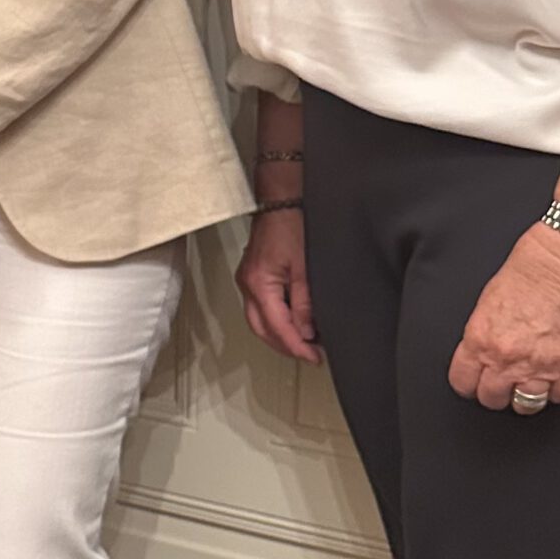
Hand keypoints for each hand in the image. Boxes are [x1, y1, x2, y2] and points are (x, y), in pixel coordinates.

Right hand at [236, 207, 321, 364]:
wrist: (279, 201)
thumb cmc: (291, 224)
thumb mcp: (305, 267)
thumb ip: (305, 302)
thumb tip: (307, 330)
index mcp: (259, 284)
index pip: (278, 326)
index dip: (296, 346)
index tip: (313, 357)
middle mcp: (247, 285)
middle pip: (262, 329)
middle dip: (285, 346)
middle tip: (309, 355)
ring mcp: (246, 281)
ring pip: (259, 321)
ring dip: (279, 335)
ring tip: (303, 342)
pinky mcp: (251, 276)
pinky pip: (259, 307)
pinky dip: (275, 320)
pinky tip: (291, 322)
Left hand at [449, 222, 559, 411]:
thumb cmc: (530, 272)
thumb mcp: (487, 302)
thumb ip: (481, 334)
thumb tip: (480, 354)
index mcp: (479, 340)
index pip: (463, 382)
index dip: (469, 385)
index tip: (475, 384)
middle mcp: (506, 358)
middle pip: (492, 398)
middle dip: (495, 394)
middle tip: (502, 385)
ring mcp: (540, 365)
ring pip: (526, 404)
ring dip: (526, 397)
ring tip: (528, 386)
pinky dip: (558, 391)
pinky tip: (555, 379)